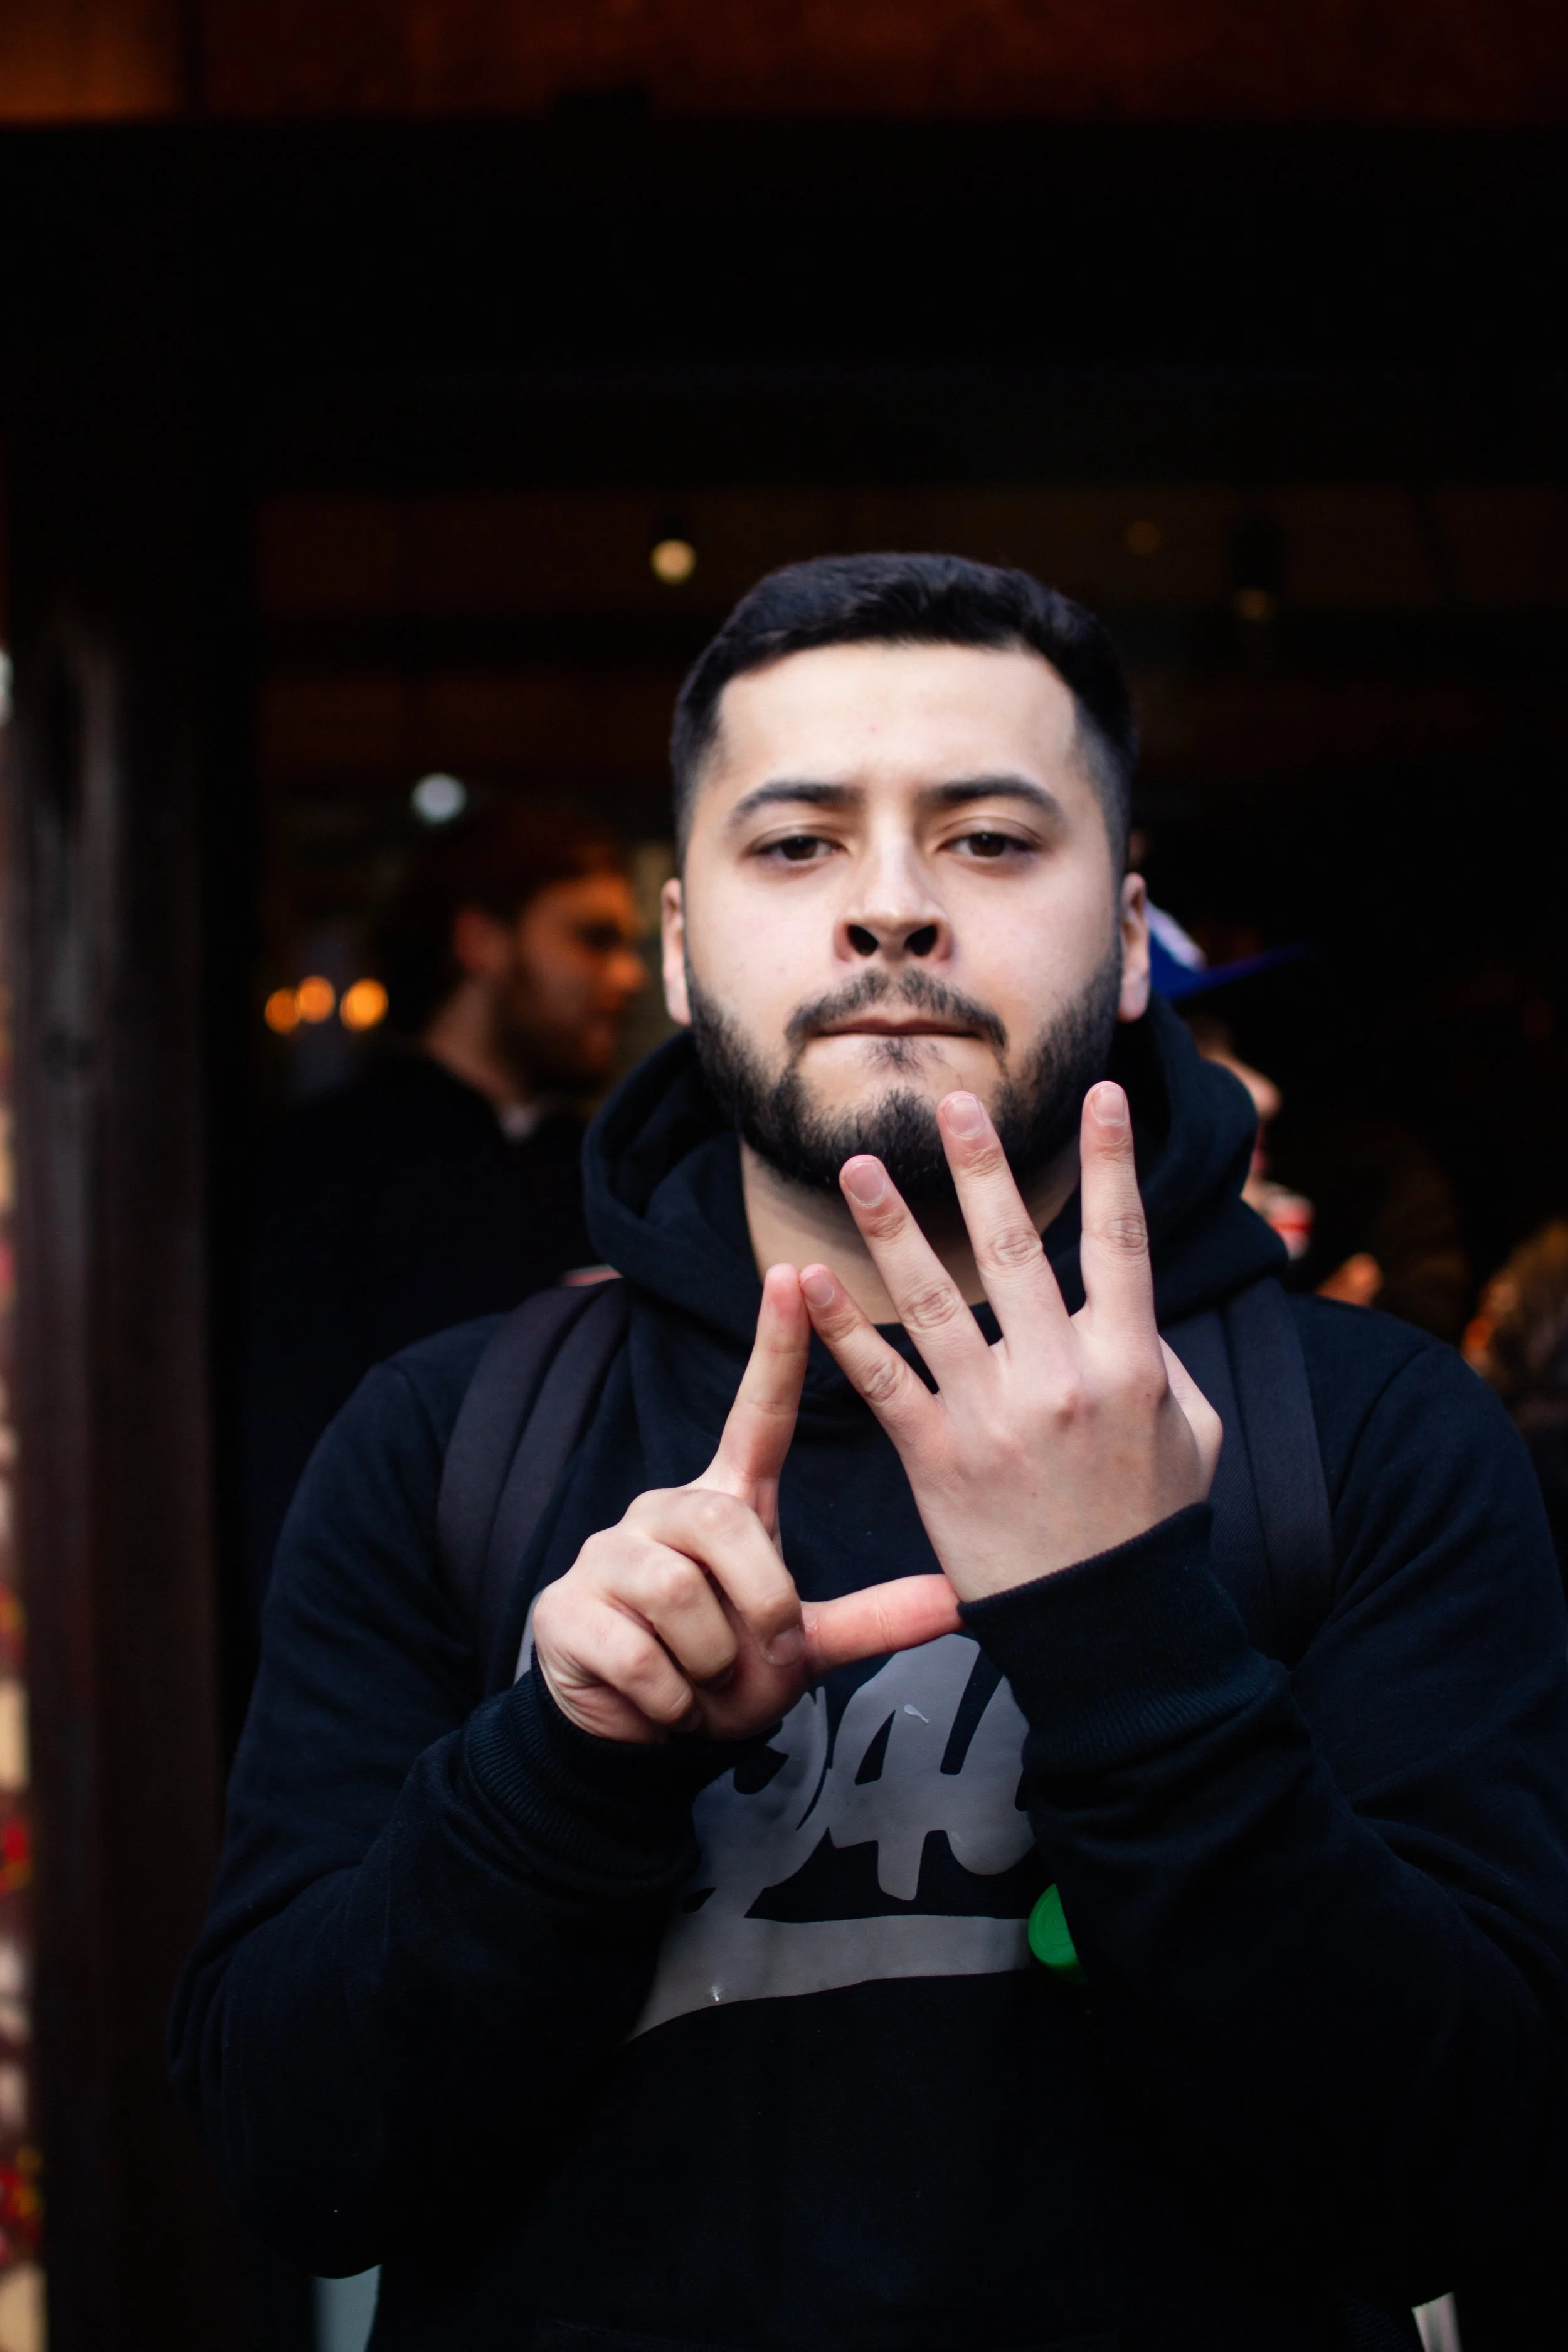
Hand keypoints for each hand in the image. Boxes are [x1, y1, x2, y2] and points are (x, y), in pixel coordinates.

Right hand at [532, 1265, 961, 1742]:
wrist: (637, 1736)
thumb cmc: (723, 1671)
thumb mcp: (804, 1645)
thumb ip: (874, 1618)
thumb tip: (962, 1601)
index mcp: (727, 1503)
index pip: (757, 1413)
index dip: (775, 1348)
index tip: (791, 1274)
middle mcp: (664, 1509)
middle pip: (724, 1525)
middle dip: (759, 1605)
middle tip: (759, 1654)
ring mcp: (608, 1553)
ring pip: (678, 1594)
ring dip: (710, 1662)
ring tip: (703, 1679)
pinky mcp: (564, 1605)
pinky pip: (637, 1653)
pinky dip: (668, 1698)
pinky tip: (662, 1703)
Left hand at [799, 1082, 1222, 1603]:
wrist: (1107, 1629)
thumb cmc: (1153, 1526)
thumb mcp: (1193, 1435)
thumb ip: (1164, 1361)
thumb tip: (1136, 1307)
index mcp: (1131, 1362)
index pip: (1123, 1239)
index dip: (1113, 1162)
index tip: (1103, 1094)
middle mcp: (1060, 1376)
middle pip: (1017, 1248)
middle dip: (981, 1167)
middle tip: (950, 1103)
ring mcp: (993, 1415)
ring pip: (934, 1299)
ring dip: (891, 1226)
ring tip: (858, 1167)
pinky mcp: (937, 1457)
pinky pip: (879, 1380)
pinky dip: (842, 1329)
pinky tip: (806, 1281)